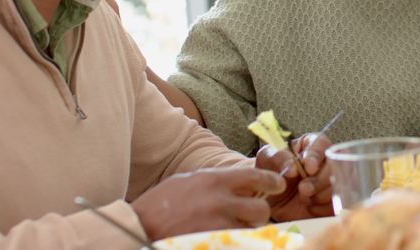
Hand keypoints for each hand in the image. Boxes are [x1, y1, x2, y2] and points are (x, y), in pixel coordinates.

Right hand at [131, 167, 283, 239]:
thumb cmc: (162, 202)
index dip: (272, 180)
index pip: (255, 176)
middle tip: (251, 214)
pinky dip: (236, 240)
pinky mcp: (215, 242)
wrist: (141, 226)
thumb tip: (238, 181)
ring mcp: (218, 225)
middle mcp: (220, 201)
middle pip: (261, 209)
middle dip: (259, 213)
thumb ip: (216, 181)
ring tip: (233, 227)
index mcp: (214, 180)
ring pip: (252, 229)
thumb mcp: (189, 181)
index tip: (278, 184)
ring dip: (248, 228)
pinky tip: (225, 237)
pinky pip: (238, 242)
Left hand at [256, 132, 333, 220]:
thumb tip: (293, 167)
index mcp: (310, 145)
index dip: (316, 156)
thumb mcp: (266, 160)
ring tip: (304, 199)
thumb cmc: (270, 175)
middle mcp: (324, 161)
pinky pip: (337, 204)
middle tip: (303, 189)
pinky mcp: (333, 201)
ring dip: (321, 195)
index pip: (321, 143)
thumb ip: (278, 157)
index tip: (309, 168)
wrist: (269, 202)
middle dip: (319, 180)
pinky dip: (323, 208)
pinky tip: (311, 208)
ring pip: (337, 186)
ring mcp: (331, 181)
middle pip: (334, 166)